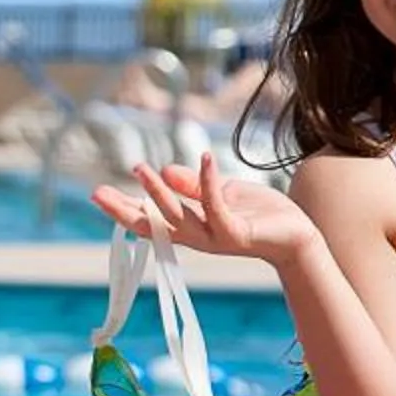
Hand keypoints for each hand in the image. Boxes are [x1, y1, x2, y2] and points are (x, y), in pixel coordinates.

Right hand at [92, 154, 319, 265]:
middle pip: (152, 225)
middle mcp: (196, 236)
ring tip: (141, 169)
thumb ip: (195, 186)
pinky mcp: (236, 233)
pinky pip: (216, 205)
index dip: (123, 208)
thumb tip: (166, 171)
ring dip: (159, 193)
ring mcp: (214, 237)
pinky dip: (207, 182)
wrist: (297, 235)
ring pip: (178, 217)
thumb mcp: (223, 193)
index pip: (149, 220)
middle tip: (98, 193)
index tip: (98, 194)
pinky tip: (203, 158)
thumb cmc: (260, 215)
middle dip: (125, 209)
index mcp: (190, 227)